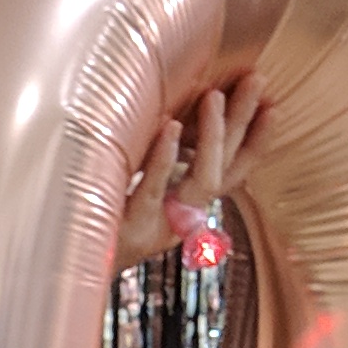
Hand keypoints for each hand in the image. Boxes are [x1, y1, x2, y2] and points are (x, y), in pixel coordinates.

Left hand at [116, 76, 262, 271]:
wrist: (71, 268)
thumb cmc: (104, 217)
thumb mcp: (141, 186)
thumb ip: (166, 161)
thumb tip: (184, 112)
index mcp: (189, 207)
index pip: (236, 172)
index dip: (259, 142)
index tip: (276, 105)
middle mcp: (182, 218)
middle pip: (225, 167)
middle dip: (243, 123)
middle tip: (256, 80)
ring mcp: (159, 224)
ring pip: (201, 179)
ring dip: (212, 136)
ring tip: (215, 96)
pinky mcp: (129, 227)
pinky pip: (152, 190)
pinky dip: (163, 159)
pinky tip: (171, 127)